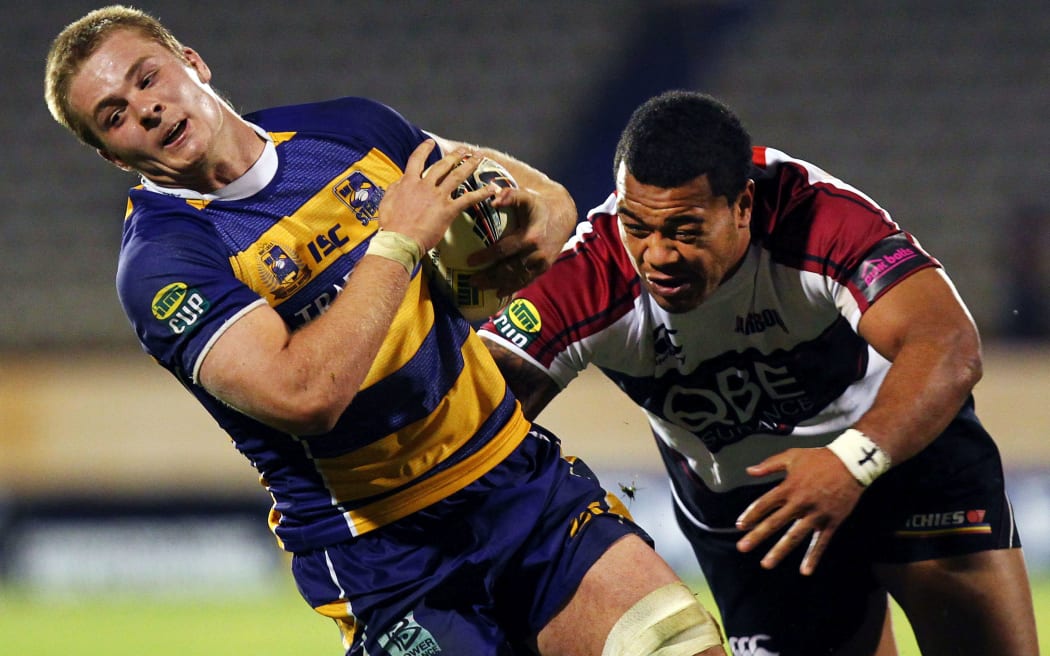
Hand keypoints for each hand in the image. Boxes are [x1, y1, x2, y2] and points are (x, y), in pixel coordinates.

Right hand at [378, 140, 496, 250]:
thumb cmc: (391, 225)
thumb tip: (401, 180)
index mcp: (408, 183)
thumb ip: (395, 188)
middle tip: (464, 150)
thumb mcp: (387, 202)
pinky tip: (492, 188)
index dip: (424, 149)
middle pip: (442, 166)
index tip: (430, 143)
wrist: (400, 240)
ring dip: (469, 165)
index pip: (416, 160)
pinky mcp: (448, 210)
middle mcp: (425, 186)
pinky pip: (468, 199)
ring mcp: (438, 197)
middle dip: (455, 156)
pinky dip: (481, 193)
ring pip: (457, 176)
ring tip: (478, 158)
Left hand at [464, 183, 575, 296]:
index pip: (504, 250)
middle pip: (509, 269)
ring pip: (517, 278)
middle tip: (471, 281)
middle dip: (489, 277)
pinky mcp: (544, 268)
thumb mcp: (526, 196)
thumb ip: (510, 195)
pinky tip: (499, 293)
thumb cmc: (538, 205)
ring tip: (479, 287)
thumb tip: (493, 199)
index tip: (469, 261)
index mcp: (531, 237)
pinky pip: (527, 281)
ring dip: (497, 285)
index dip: (486, 257)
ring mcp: (541, 263)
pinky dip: (512, 288)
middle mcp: (537, 253)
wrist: (563, 215)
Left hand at [734, 447, 863, 574]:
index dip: (751, 515)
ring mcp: (816, 514)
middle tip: (742, 548)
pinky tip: (805, 571)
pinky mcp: (831, 522)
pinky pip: (821, 542)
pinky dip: (813, 557)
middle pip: (774, 522)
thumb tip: (749, 471)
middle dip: (757, 536)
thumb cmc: (819, 458)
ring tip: (766, 564)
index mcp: (788, 487)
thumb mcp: (792, 456)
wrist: (852, 463)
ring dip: (779, 551)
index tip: (740, 526)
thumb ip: (769, 465)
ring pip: (794, 536)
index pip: (764, 504)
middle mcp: (800, 503)